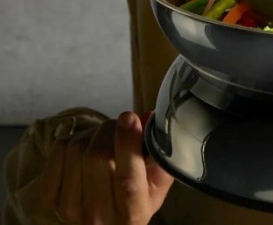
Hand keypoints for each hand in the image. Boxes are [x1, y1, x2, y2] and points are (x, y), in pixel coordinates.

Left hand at [39, 111, 173, 224]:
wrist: (105, 223)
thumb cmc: (136, 198)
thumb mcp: (158, 184)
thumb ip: (161, 157)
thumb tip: (151, 121)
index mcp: (131, 215)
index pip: (127, 181)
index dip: (127, 145)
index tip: (130, 119)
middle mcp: (97, 217)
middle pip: (97, 157)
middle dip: (111, 130)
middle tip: (121, 126)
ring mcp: (68, 209)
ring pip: (77, 148)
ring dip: (94, 134)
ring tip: (104, 141)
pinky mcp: (49, 196)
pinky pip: (59, 149)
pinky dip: (74, 139)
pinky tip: (85, 149)